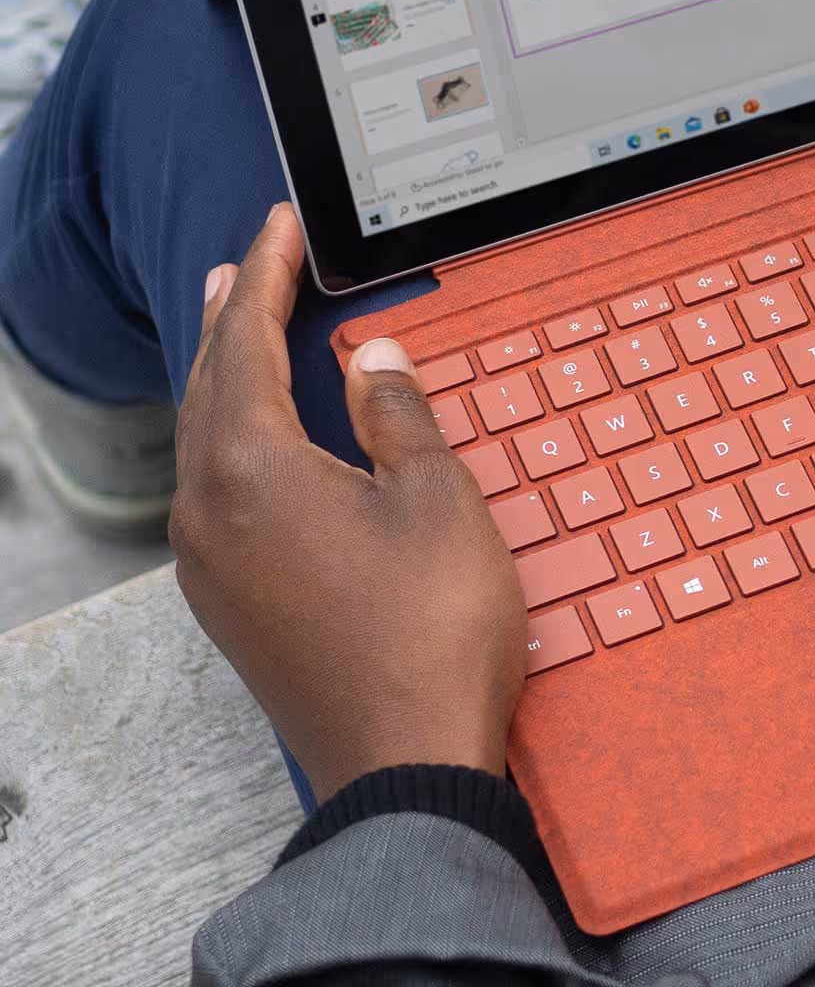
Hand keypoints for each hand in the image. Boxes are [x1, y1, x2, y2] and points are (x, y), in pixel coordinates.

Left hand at [171, 205, 524, 801]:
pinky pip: (214, 490)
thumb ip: (397, 414)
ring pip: (203, 441)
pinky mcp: (229, 603)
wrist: (403, 761)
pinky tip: (258, 437)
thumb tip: (372, 358)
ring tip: (238, 331)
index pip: (244, 345)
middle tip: (244, 264)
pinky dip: (231, 437)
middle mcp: (209, 514)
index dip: (266, 277)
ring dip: (222, 377)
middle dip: (227, 320)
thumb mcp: (437, 499)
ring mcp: (210, 566)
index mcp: (252, 473)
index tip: (280, 227)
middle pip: (207, 389)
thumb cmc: (430, 630)